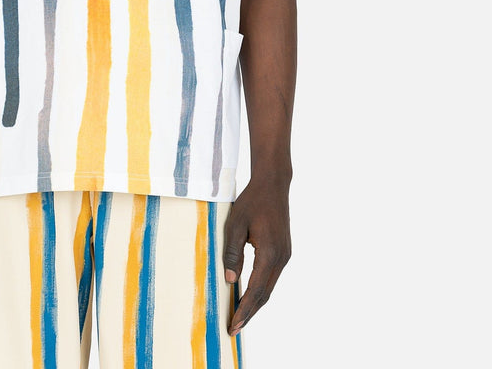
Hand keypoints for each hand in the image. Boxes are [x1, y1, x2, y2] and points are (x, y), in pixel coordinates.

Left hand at [223, 175, 291, 334]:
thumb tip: (229, 281)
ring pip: (269, 287)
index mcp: (270, 254)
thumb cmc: (251, 201)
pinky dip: (260, 290)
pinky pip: (271, 277)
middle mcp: (281, 258)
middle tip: (233, 329)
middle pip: (265, 294)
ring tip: (239, 317)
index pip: (255, 291)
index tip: (233, 326)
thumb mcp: (235, 224)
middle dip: (249, 313)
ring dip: (255, 303)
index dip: (243, 310)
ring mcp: (285, 256)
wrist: (272, 184)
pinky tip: (249, 295)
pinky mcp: (284, 252)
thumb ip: (232, 253)